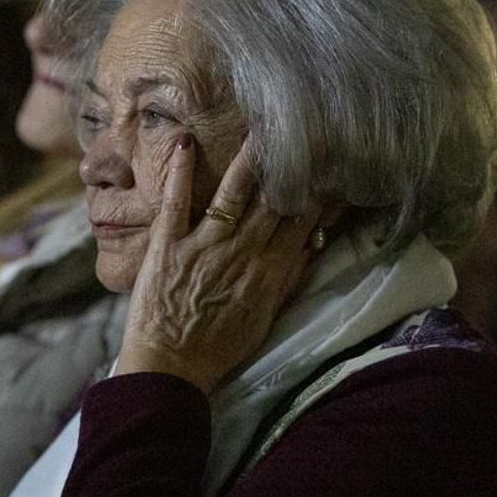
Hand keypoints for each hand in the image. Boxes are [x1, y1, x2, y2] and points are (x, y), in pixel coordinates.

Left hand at [117, 134, 320, 394]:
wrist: (169, 368)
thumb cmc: (218, 347)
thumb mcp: (263, 317)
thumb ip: (286, 279)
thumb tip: (310, 245)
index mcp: (267, 272)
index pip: (300, 222)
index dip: (316, 191)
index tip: (328, 162)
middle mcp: (241, 253)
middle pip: (272, 201)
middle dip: (288, 165)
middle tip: (300, 130)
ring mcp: (204, 247)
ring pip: (233, 195)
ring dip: (247, 160)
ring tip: (258, 128)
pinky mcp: (167, 245)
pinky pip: (176, 202)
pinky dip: (181, 172)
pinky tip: (186, 142)